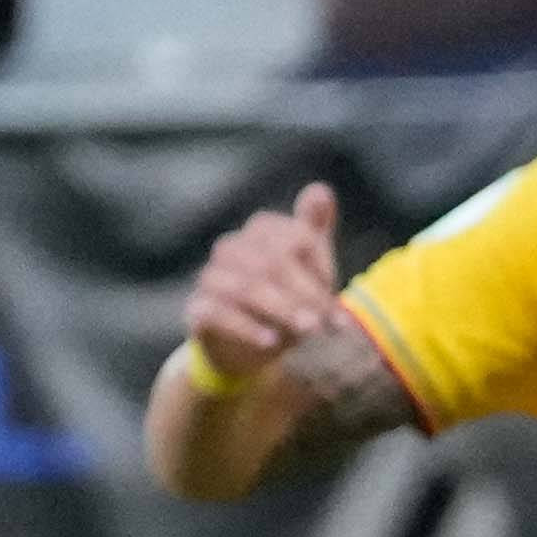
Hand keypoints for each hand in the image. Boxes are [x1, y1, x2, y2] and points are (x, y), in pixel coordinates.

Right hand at [179, 177, 359, 386]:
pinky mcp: (197, 309)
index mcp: (260, 229)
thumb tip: (319, 189)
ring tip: (309, 331)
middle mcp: (231, 247)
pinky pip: (218, 313)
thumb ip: (314, 230)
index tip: (338, 303)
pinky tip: (272, 342)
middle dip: (305, 294)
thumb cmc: (286, 298)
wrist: (251, 347)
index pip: (296, 239)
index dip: (321, 270)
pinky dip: (247, 328)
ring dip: (282, 310)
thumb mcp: (308, 267)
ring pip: (245, 288)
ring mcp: (210, 277)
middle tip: (328, 323)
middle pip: (271, 263)